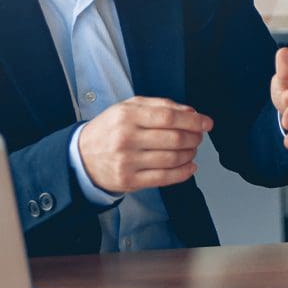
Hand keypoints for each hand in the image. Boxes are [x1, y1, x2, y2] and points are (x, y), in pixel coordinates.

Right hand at [76, 96, 211, 193]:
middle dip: (194, 138)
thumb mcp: (129, 107)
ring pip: (172, 159)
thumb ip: (160, 105)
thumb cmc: (109, 129)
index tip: (206, 123)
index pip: (169, 117)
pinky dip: (183, 173)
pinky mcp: (129, 181)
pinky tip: (189, 166)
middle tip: (199, 137)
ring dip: (190, 154)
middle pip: (174, 138)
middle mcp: (126, 138)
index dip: (193, 121)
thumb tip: (190, 112)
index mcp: (127, 116)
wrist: (81, 157)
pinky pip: (164, 178)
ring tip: (192, 149)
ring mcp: (127, 162)